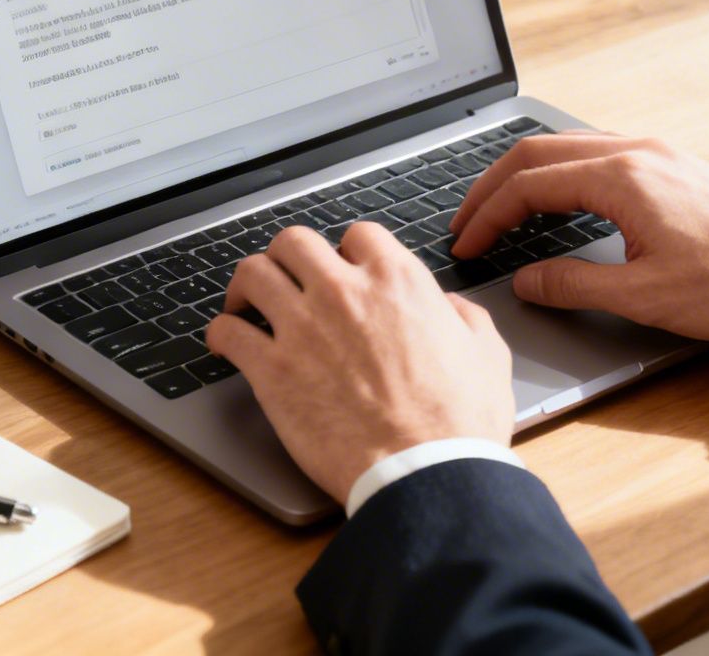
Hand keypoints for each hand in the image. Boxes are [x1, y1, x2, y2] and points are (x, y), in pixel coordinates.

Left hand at [203, 223, 514, 505]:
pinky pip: (227, 331)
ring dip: (247, 285)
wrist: (424, 472)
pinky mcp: (272, 370)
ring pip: (253, 274)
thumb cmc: (458, 423)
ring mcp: (303, 327)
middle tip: (286, 279)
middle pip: (294, 242)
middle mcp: (345, 292)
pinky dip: (222, 333)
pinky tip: (226, 343)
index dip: (347, 251)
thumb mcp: (486, 354)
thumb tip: (448, 306)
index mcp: (398, 281)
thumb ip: (464, 317)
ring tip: (245, 303)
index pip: (358, 235)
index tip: (342, 269)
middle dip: (287, 257)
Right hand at [450, 132, 708, 344]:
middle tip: (466, 223)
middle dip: (493, 187)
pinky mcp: (674, 167)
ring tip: (502, 214)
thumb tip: (526, 280)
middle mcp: (637, 151)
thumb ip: (573, 285)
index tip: (466, 244)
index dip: (487, 215)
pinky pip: (599, 156)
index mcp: (623, 177)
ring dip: (528, 177)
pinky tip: (559, 206)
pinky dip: (562, 176)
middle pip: (540, 151)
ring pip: (570, 148)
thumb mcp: (642, 297)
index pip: (529, 184)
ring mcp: (658, 154)